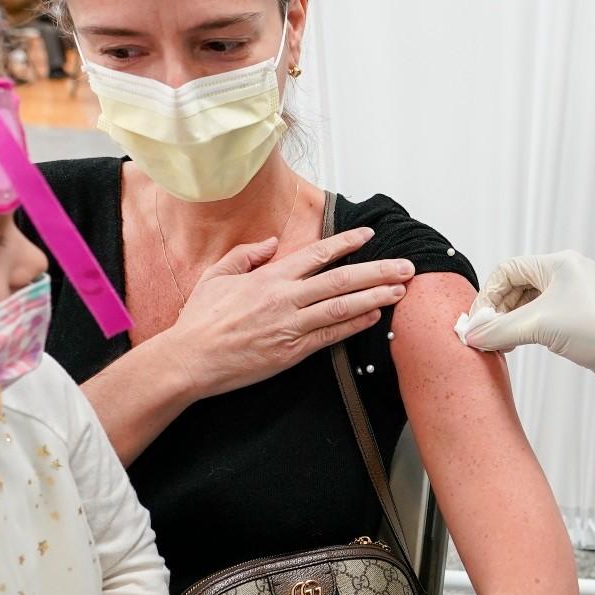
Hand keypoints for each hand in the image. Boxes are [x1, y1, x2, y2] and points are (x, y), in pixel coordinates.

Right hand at [160, 227, 410, 401]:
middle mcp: (285, 298)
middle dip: (377, 270)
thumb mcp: (217, 275)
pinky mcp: (292, 351)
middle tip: (405, 266)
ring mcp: (291, 325)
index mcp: (269, 277)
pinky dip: (355, 324)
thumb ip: (247, 255)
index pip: (316, 254)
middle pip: (341, 279)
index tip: (368, 234)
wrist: (190, 359)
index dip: (346, 242)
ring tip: (400, 290)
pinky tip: (375, 317)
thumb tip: (270, 243)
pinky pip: (331, 335)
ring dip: (375, 296)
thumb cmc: (200, 320)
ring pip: (342, 306)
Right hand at [460, 251, 594, 398]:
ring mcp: (573, 293)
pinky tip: (517, 342)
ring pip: (527, 301)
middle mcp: (565, 273)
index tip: (478, 321)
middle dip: (498, 310)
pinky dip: (525, 326)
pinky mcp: (577, 313)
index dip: (488, 295)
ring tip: (500, 342)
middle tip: (486, 334)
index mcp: (558, 264)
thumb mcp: (539, 326)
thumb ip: (499, 330)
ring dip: (510, 321)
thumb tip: (472, 335)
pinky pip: (541, 313)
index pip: (507, 270)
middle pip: (516, 285)